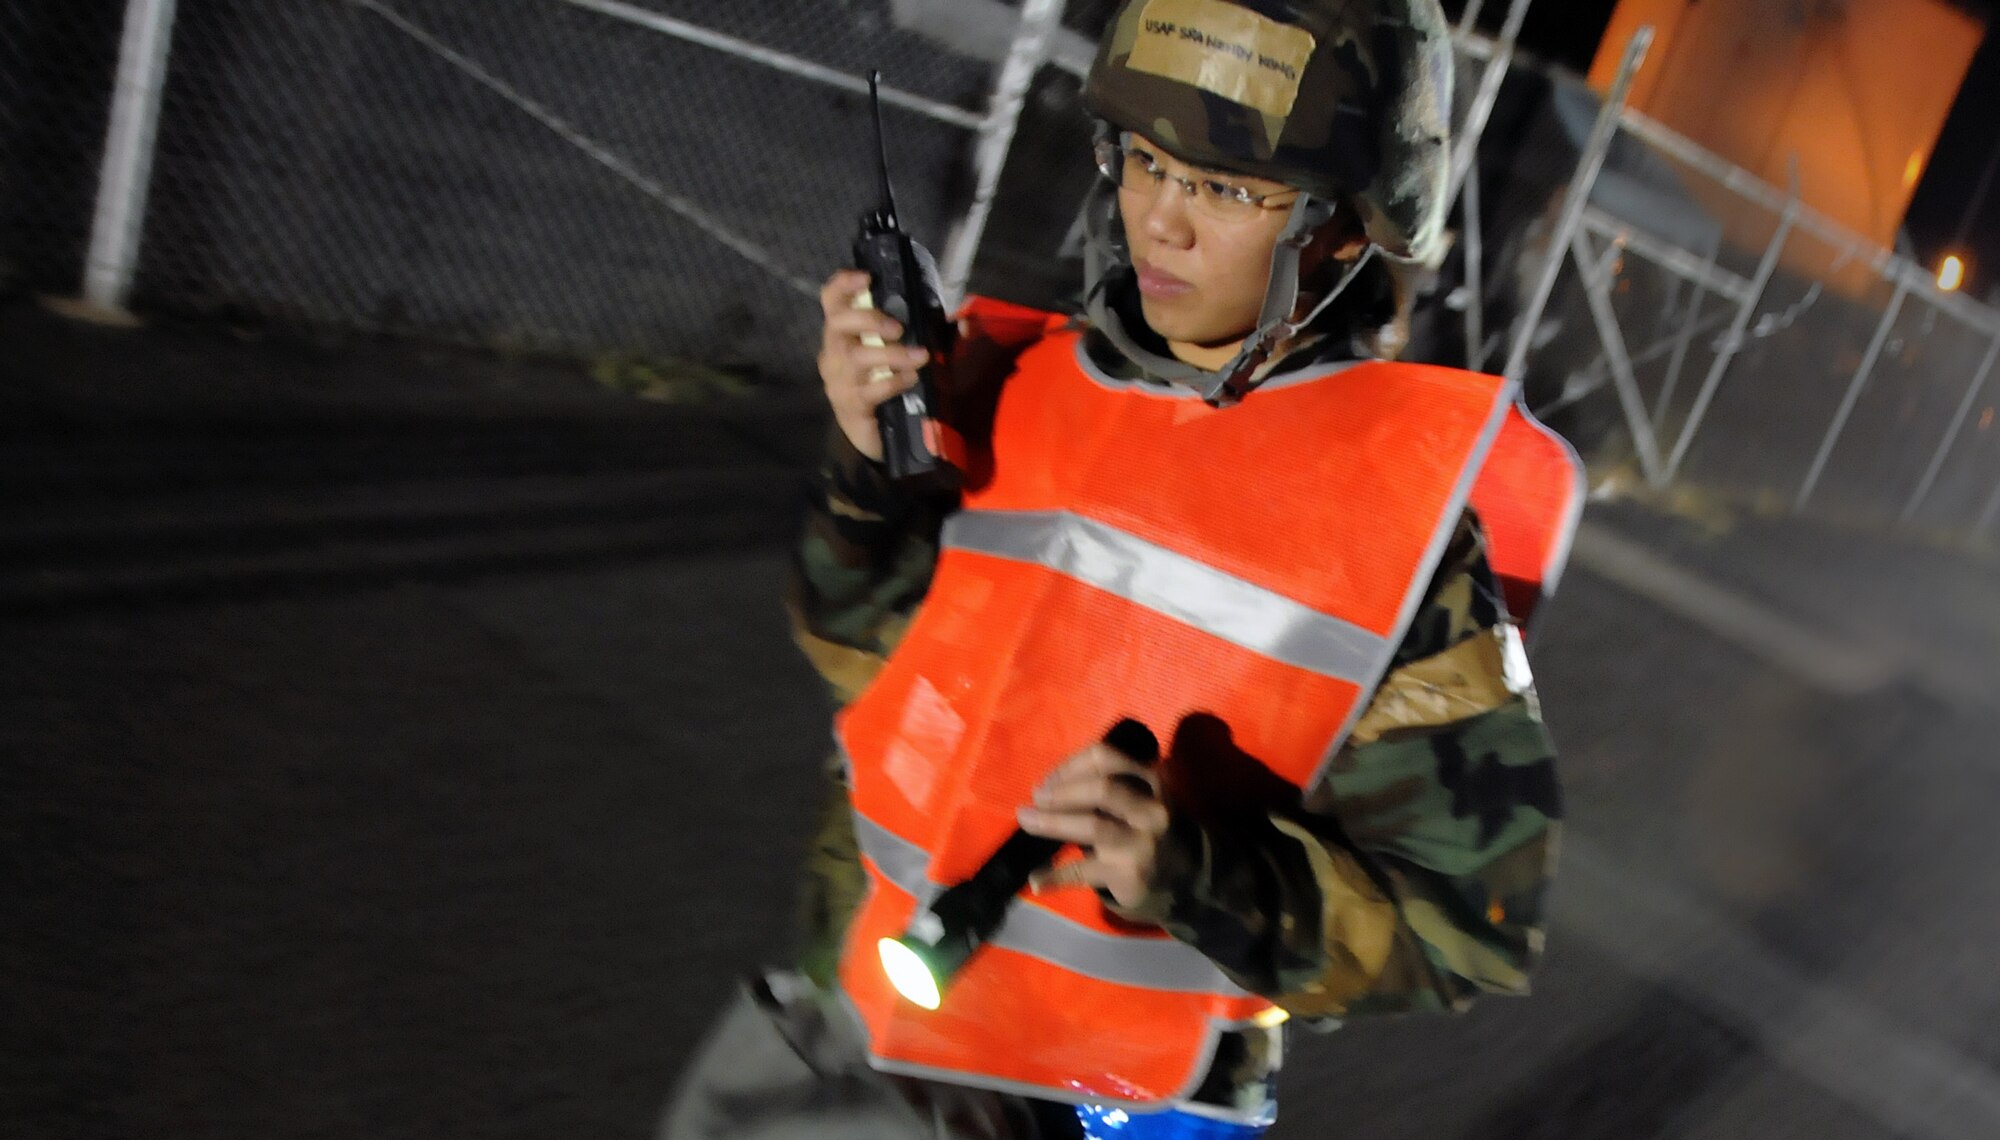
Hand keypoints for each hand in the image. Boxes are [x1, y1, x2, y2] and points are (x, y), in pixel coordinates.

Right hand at [817, 269, 931, 461]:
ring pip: (857, 357)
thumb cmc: (883, 383)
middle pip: (838, 323)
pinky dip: (894, 382)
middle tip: (898, 328)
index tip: (868, 277)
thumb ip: (920, 335)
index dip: (844, 283)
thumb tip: (965, 325)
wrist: (871, 433)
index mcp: (841, 333)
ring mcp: (838, 380)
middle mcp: (833, 352)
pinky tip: (911, 380)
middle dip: (869, 319)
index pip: (831, 299)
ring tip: (920, 357)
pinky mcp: (850, 405)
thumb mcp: (896, 354)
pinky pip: (871, 389)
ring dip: (892, 354)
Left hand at [1016, 741, 1169, 909]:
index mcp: (1149, 780)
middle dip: (1062, 792)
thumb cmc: (1144, 826)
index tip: (1047, 780)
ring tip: (1025, 819)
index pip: (1105, 758)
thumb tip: (1047, 786)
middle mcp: (1151, 808)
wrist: (1182, 874)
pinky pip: (1085, 872)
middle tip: (1036, 798)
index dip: (1070, 766)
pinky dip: (1056, 877)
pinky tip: (1036, 880)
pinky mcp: (1131, 875)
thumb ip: (1103, 785)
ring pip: (1093, 826)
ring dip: (1052, 823)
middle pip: (1103, 789)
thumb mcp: (1137, 796)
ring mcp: (1142, 843)